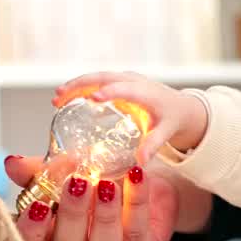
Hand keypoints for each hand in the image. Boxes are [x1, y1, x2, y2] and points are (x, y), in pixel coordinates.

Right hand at [2, 154, 176, 240]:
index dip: (27, 237)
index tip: (35, 207)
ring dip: (104, 214)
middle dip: (71, 215)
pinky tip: (135, 176)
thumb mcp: (67, 174)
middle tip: (76, 182)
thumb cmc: (99, 185)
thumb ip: (40, 172)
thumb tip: (13, 163)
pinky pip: (138, 231)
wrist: (145, 186)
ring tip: (106, 184)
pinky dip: (137, 202)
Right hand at [55, 72, 207, 164]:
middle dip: (80, 85)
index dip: (110, 92)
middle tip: (60, 97)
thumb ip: (153, 145)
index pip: (125, 89)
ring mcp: (125, 79)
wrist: (183, 107)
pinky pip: (97, 81)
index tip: (93, 98)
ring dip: (76, 85)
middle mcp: (133, 81)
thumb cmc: (174, 119)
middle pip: (103, 77)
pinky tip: (66, 99)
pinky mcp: (119, 83)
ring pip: (97, 77)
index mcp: (146, 92)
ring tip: (56, 99)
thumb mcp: (166, 132)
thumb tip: (141, 162)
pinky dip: (81, 88)